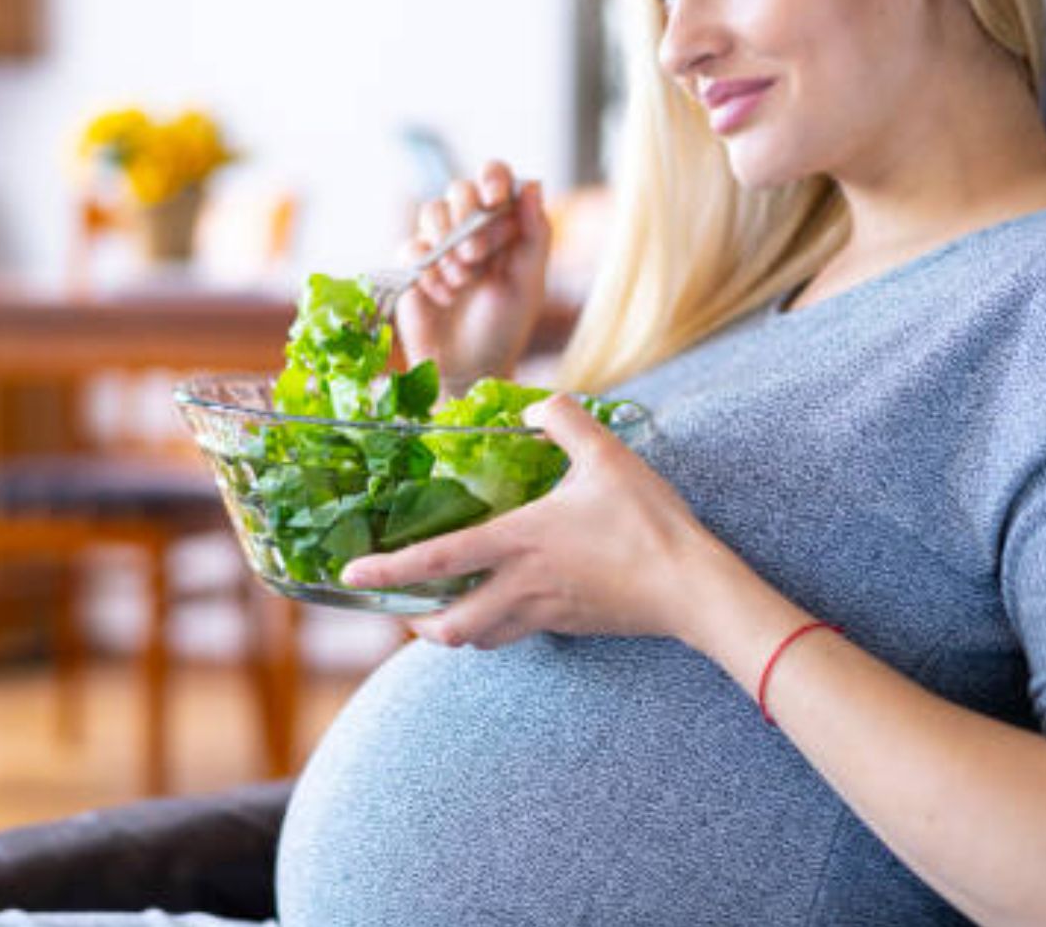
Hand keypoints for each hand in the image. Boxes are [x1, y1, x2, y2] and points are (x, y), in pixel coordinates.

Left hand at [341, 394, 747, 650]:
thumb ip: (566, 421)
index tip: (352, 573)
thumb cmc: (649, 523)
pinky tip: (506, 603)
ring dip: (455, 629)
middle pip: (450, 626)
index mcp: (519, 542)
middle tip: (405, 606)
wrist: (693, 588)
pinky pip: (518, 634)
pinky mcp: (568, 625)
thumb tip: (537, 405)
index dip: (389, 568)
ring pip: (481, 639)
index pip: (439, 559)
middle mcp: (522, 585)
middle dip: (419, 623)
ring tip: (445, 608)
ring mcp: (545, 612)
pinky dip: (497, 626)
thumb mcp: (607, 456)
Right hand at [395, 161, 549, 388]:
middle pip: (459, 189)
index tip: (495, 199)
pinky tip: (443, 296)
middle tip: (476, 255)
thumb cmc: (504, 327)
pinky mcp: (413, 267)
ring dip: (447, 244)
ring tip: (462, 281)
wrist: (470, 369)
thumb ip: (535, 234)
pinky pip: (412, 248)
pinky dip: (429, 272)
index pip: (494, 177)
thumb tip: (532, 184)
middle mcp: (469, 228)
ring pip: (431, 211)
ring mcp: (439, 246)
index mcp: (503, 224)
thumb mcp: (528, 283)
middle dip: (468, 218)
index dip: (492, 178)